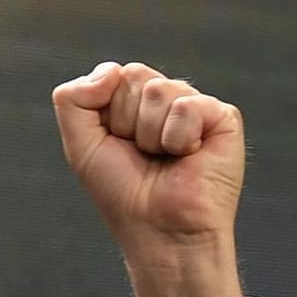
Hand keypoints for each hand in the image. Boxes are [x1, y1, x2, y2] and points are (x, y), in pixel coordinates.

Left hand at [52, 61, 249, 296]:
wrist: (157, 228)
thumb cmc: (122, 190)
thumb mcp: (80, 144)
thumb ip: (73, 100)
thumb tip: (111, 69)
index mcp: (131, 101)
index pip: (112, 74)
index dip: (104, 112)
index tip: (113, 143)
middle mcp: (165, 99)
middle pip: (134, 77)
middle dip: (126, 122)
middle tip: (141, 153)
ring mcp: (194, 106)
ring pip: (159, 91)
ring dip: (150, 134)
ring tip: (163, 157)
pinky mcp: (222, 118)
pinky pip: (187, 106)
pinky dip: (178, 138)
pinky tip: (188, 157)